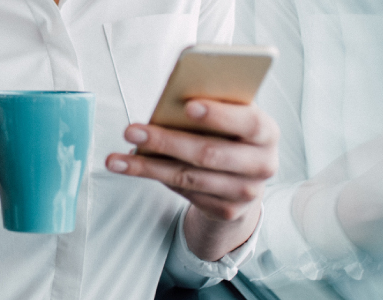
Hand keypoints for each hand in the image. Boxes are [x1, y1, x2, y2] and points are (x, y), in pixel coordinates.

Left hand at [105, 99, 279, 220]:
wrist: (244, 180)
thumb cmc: (230, 135)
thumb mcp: (230, 116)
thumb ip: (213, 104)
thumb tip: (173, 95)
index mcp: (266, 131)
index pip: (247, 121)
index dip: (218, 114)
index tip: (188, 105)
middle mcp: (262, 164)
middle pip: (208, 153)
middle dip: (165, 141)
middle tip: (131, 131)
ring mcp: (245, 191)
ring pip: (188, 177)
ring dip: (148, 166)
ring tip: (116, 158)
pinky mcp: (226, 210)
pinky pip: (184, 192)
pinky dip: (156, 178)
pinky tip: (133, 167)